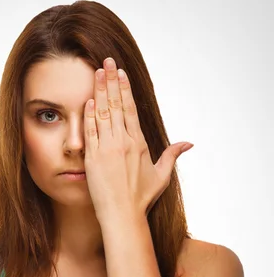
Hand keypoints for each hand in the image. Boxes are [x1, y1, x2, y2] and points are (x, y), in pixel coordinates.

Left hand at [83, 57, 192, 222]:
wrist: (122, 215)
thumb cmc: (141, 198)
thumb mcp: (161, 176)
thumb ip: (172, 156)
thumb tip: (188, 144)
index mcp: (138, 143)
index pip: (130, 109)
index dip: (125, 89)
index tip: (120, 73)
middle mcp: (123, 142)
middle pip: (116, 105)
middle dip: (111, 81)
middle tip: (105, 62)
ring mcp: (107, 149)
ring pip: (102, 114)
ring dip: (99, 91)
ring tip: (95, 73)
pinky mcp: (93, 158)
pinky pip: (90, 131)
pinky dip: (89, 115)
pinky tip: (87, 100)